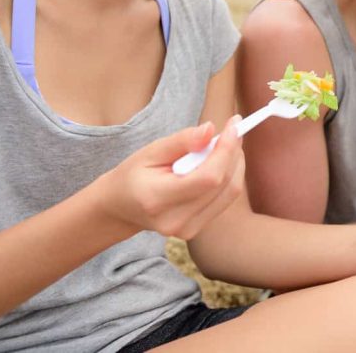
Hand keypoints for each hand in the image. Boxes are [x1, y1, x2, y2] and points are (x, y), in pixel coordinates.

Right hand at [95, 116, 245, 239]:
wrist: (120, 207)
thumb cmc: (134, 175)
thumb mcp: (150, 151)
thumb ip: (182, 141)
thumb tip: (210, 130)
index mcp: (158, 199)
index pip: (208, 178)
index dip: (226, 150)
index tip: (233, 124)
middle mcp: (176, 220)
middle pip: (223, 184)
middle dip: (233, 152)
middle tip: (231, 129)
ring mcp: (187, 229)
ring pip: (230, 192)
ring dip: (235, 163)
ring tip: (223, 144)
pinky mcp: (196, 230)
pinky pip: (225, 199)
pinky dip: (229, 176)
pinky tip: (219, 162)